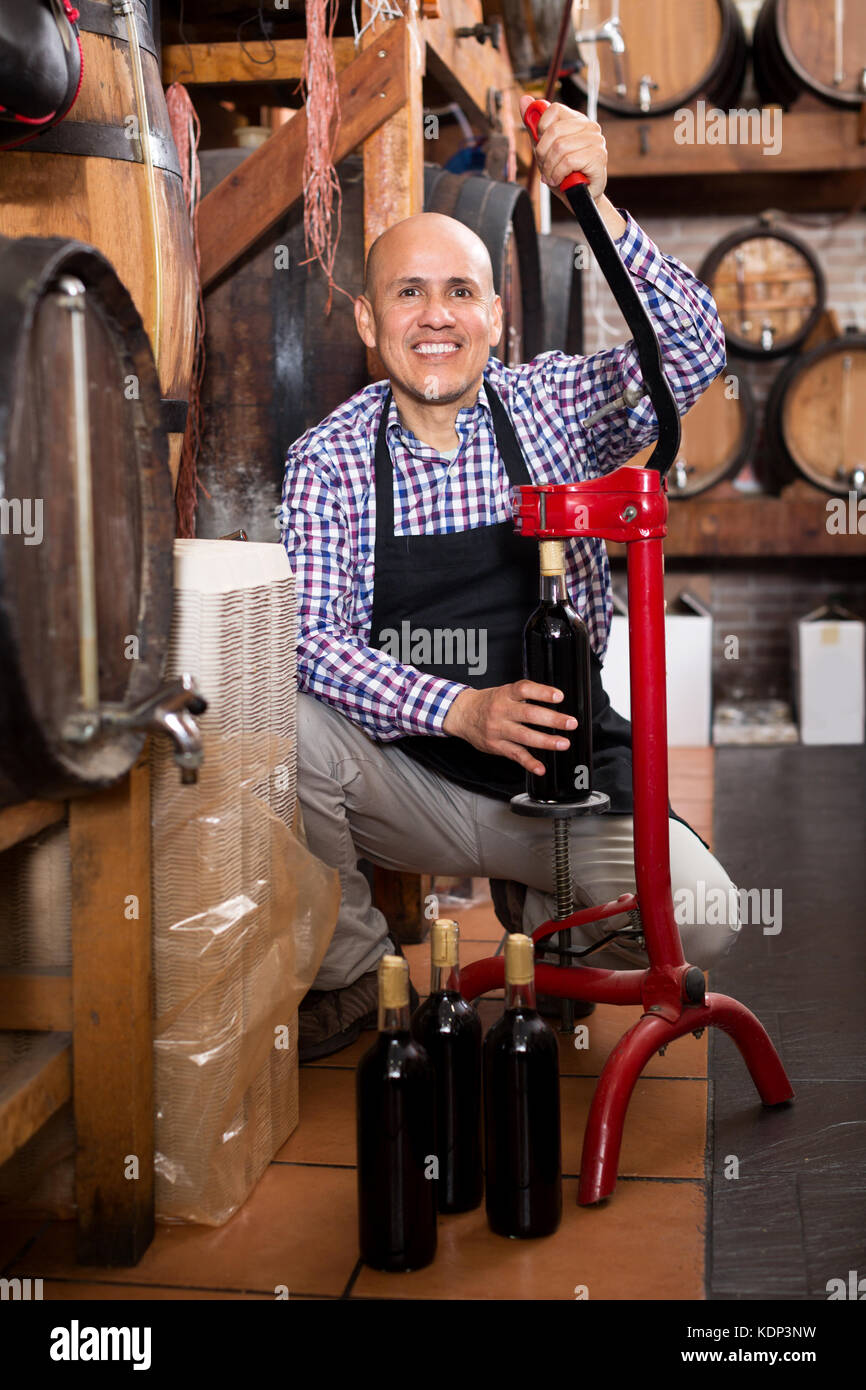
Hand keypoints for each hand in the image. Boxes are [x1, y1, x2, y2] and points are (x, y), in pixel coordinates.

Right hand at [443, 680, 577, 776]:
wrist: (462, 714)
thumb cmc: (488, 703)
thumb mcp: (504, 691)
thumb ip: (525, 695)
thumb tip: (554, 699)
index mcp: (506, 695)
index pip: (524, 689)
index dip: (542, 692)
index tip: (559, 696)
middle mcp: (502, 711)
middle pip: (529, 714)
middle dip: (552, 719)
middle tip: (570, 723)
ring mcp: (499, 730)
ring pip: (525, 736)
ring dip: (546, 741)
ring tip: (563, 744)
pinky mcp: (497, 746)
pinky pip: (515, 755)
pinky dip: (529, 763)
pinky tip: (540, 768)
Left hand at [519, 95, 607, 204]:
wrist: (579, 199)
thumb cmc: (564, 174)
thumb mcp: (545, 149)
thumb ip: (534, 126)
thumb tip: (524, 99)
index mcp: (577, 121)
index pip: (554, 109)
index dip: (541, 129)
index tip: (541, 145)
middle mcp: (590, 127)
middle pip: (554, 130)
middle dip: (542, 153)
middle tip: (544, 167)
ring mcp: (596, 141)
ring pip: (560, 147)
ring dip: (549, 167)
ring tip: (551, 176)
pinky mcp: (598, 157)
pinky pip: (568, 161)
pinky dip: (558, 174)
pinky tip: (559, 180)